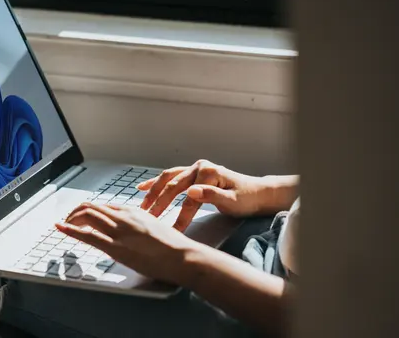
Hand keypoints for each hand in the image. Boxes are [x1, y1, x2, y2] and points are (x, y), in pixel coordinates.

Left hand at [56, 203, 198, 285]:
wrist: (182, 255)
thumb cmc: (174, 246)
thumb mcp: (155, 228)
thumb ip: (140, 226)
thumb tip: (134, 232)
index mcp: (133, 211)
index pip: (104, 206)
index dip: (89, 211)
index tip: (82, 217)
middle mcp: (123, 217)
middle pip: (92, 207)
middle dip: (75, 213)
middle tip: (68, 221)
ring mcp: (119, 231)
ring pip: (87, 216)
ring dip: (71, 220)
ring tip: (64, 225)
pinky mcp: (116, 247)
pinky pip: (87, 235)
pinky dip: (70, 230)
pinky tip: (61, 228)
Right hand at [137, 160, 282, 230]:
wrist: (257, 193)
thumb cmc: (247, 199)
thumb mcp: (233, 201)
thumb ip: (212, 195)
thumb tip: (191, 191)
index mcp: (208, 173)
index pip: (189, 198)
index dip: (179, 215)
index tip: (171, 231)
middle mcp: (199, 167)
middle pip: (173, 186)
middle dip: (159, 203)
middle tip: (148, 219)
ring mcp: (195, 169)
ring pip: (168, 179)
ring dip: (153, 192)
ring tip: (142, 206)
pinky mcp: (192, 173)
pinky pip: (170, 177)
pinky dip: (156, 182)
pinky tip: (141, 187)